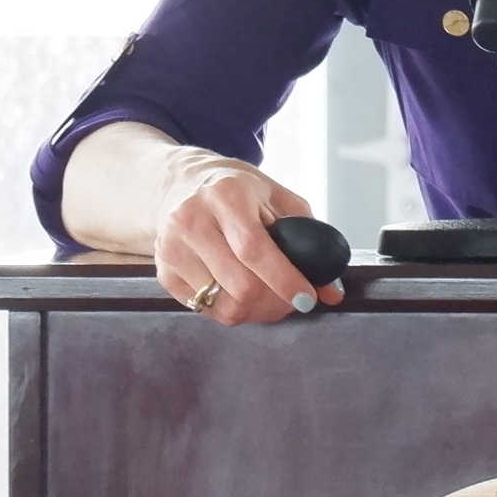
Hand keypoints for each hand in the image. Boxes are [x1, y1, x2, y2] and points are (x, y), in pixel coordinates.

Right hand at [154, 155, 344, 325]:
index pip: (254, 249)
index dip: (284, 280)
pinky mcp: (164, 273)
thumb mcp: (276, 197)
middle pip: (239, 285)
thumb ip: (309, 238)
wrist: (181, 184)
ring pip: (223, 305)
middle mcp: (191, 221)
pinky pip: (206, 310)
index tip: (308, 297)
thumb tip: (332, 290)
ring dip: (257, 312)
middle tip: (293, 301)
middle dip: (275, 301)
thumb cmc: (237, 191)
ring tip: (271, 300)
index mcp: (225, 196)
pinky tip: (243, 296)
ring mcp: (172, 249)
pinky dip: (233, 312)